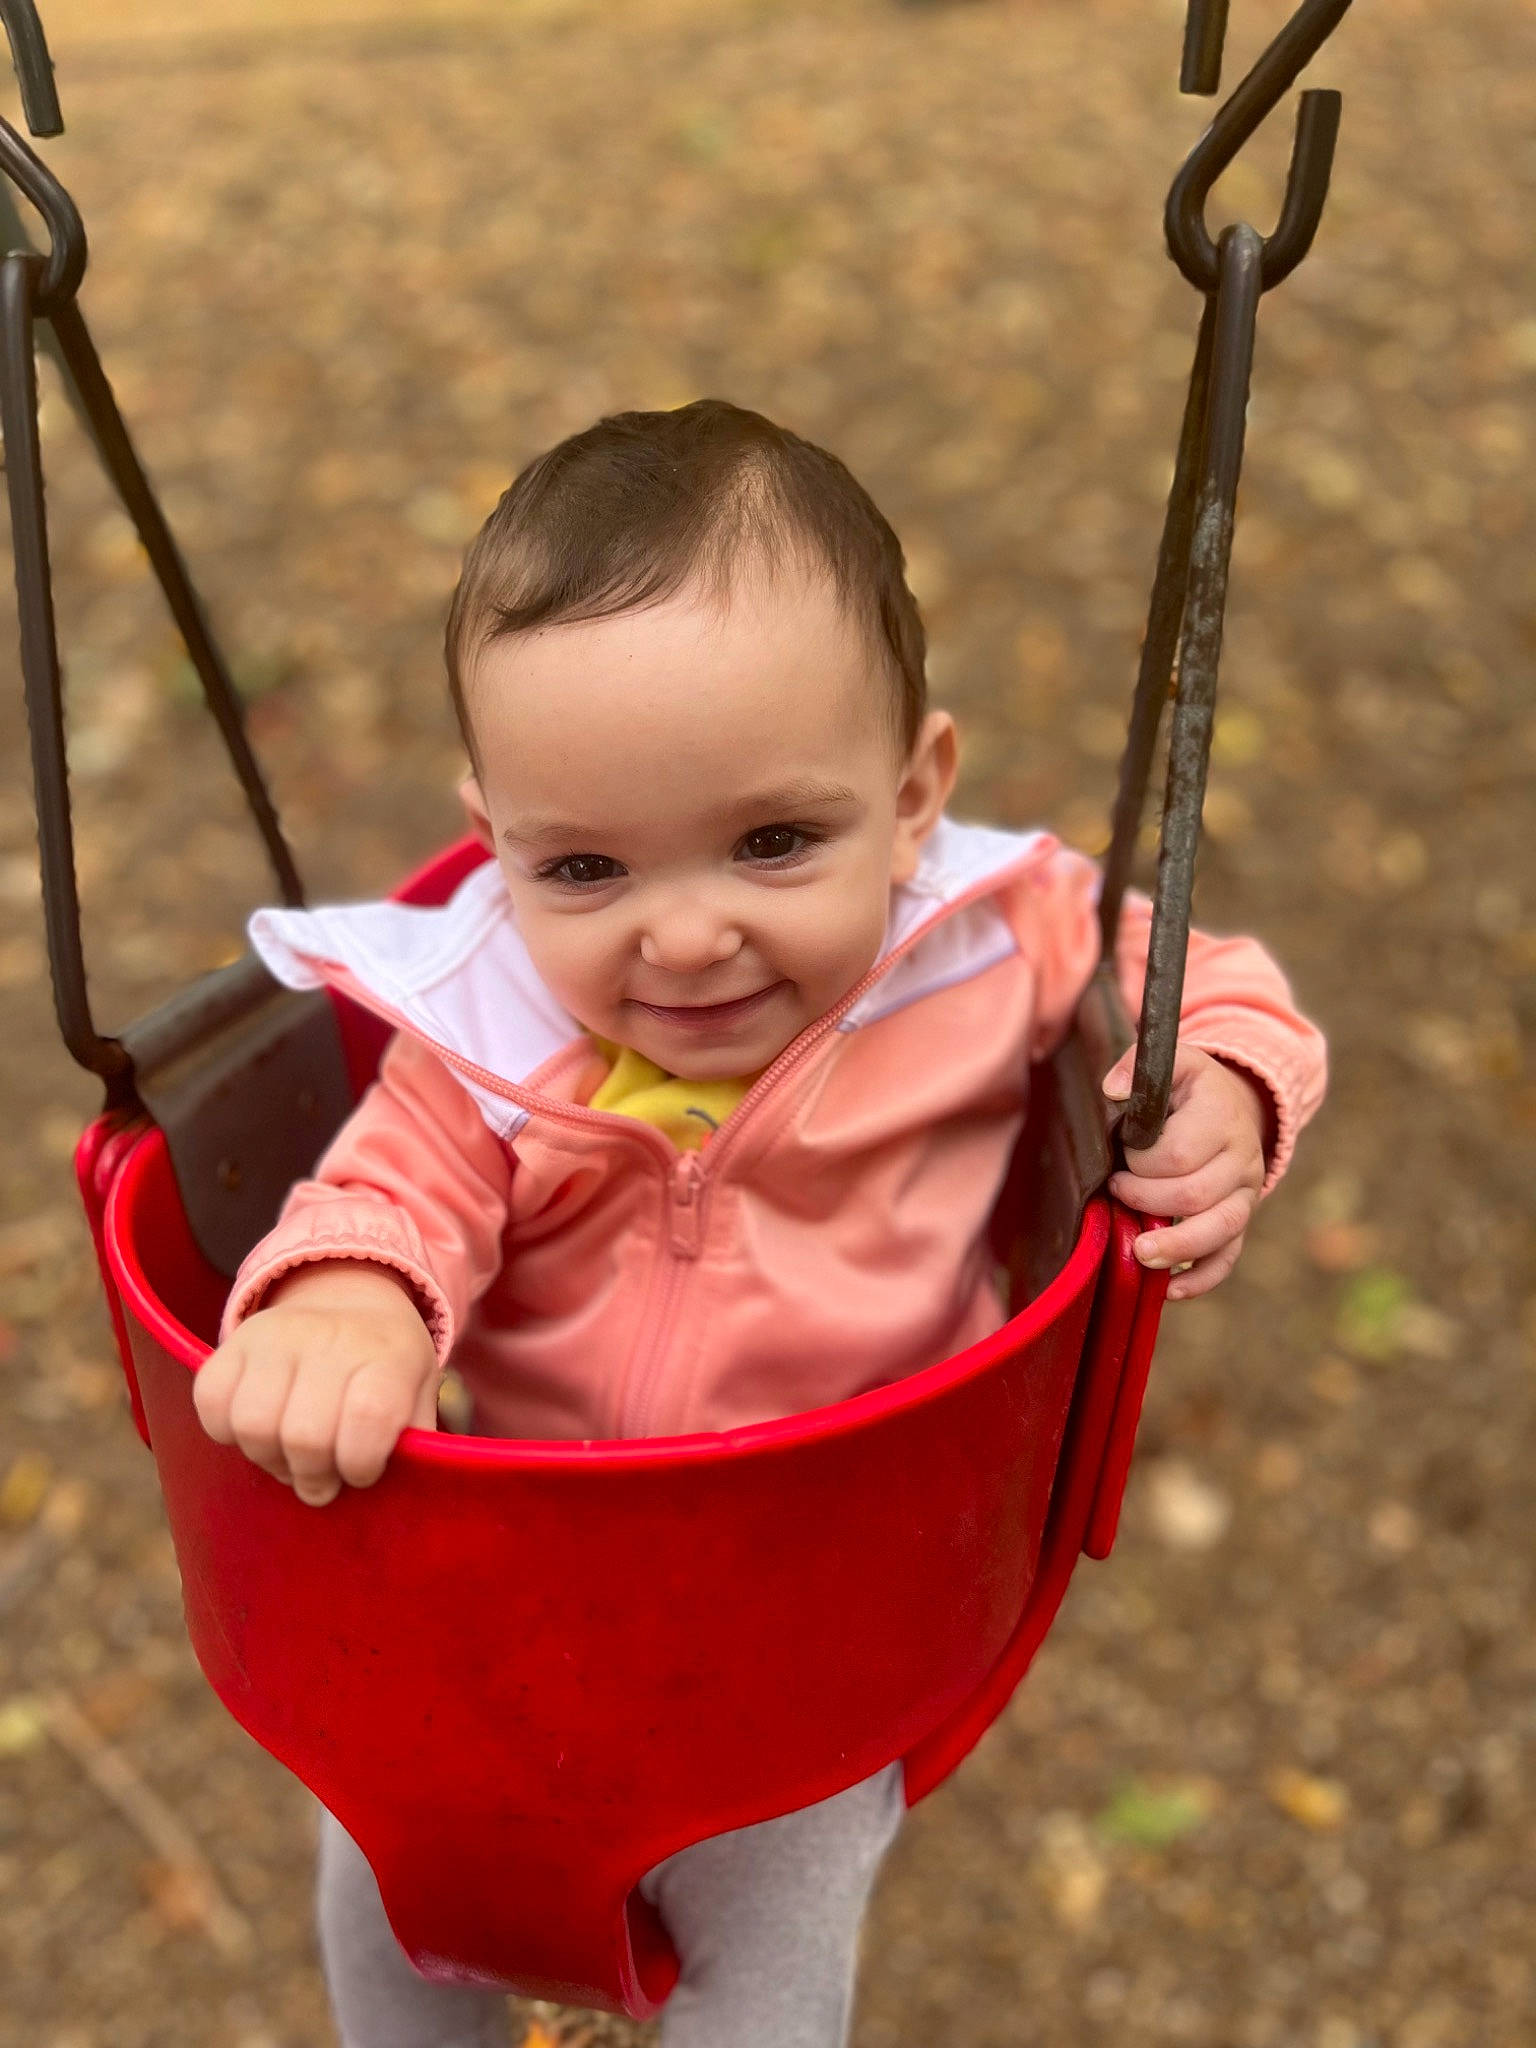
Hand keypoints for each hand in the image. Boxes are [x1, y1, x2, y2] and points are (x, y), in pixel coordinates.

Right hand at [193, 1262, 439, 1505]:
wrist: (349, 1298)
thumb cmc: (385, 1367)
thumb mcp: (418, 1395)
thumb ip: (415, 1443)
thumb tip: (401, 1490)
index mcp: (387, 1354)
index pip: (369, 1416)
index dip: (361, 1463)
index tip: (363, 1472)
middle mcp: (330, 1338)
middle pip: (304, 1435)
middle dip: (313, 1476)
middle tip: (322, 1480)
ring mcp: (275, 1335)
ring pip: (252, 1425)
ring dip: (269, 1460)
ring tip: (289, 1457)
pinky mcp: (233, 1341)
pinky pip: (210, 1403)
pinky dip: (226, 1431)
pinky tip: (258, 1430)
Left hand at [1101, 1045, 1268, 1300]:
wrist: (1236, 1103)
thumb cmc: (1191, 1087)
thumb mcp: (1172, 1061)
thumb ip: (1138, 1064)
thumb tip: (1113, 1091)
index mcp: (1222, 1117)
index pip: (1180, 1153)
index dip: (1143, 1162)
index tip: (1123, 1155)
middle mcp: (1243, 1158)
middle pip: (1196, 1195)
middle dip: (1147, 1200)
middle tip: (1117, 1191)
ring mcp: (1247, 1194)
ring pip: (1220, 1229)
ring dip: (1177, 1247)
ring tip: (1140, 1256)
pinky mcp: (1241, 1219)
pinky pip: (1228, 1256)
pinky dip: (1201, 1278)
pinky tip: (1171, 1291)